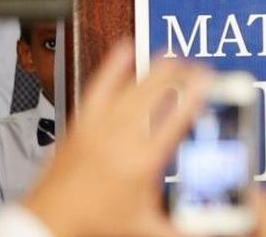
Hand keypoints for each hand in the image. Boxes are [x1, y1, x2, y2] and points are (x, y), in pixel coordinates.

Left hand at [22, 41, 211, 236]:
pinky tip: (126, 47)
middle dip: (184, 75)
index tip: (211, 82)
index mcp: (143, 161)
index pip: (177, 117)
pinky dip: (115, 63)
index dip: (198, 94)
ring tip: (177, 60)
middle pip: (159, 90)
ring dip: (159, 68)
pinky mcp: (83, 121)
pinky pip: (99, 84)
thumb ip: (184, 225)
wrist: (51, 220)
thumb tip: (214, 224)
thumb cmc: (95, 224)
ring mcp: (100, 125)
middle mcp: (122, 137)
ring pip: (135, 83)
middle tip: (200, 72)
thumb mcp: (148, 227)